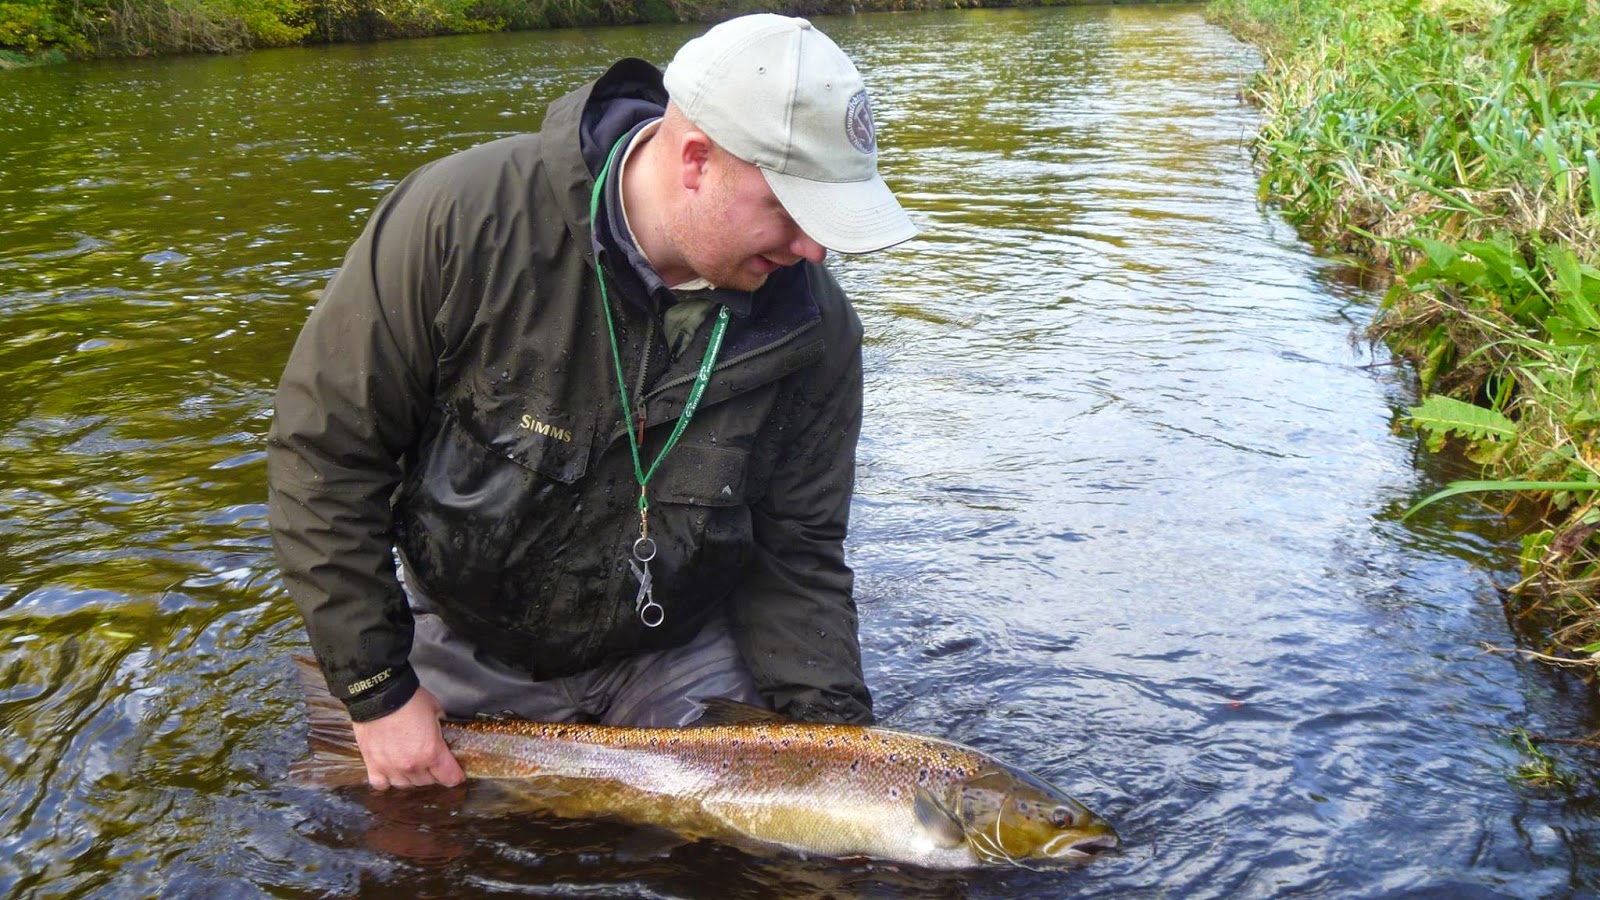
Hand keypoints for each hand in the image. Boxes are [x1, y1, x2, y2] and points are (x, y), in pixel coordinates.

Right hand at [350, 686, 465, 789]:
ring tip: (411, 763)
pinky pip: (381, 784)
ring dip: (411, 776)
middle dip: (433, 773)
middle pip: (428, 781)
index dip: (456, 775)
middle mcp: (412, 765)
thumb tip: (443, 735)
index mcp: (431, 752)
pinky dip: (387, 780)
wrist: (379, 693)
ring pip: (406, 784)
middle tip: (431, 761)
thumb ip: (441, 728)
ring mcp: (390, 767)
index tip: (456, 773)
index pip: (450, 778)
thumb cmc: (408, 699)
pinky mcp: (372, 764)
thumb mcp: (436, 711)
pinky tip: (391, 770)